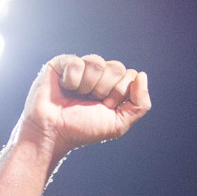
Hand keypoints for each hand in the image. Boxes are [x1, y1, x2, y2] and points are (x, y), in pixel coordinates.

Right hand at [19, 54, 150, 158]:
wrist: (53, 133)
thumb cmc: (83, 129)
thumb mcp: (118, 123)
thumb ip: (140, 104)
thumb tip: (142, 75)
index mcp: (113, 86)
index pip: (131, 75)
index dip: (120, 93)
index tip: (106, 107)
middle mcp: (99, 75)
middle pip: (117, 67)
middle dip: (105, 90)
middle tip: (90, 101)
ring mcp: (81, 67)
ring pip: (98, 63)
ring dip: (88, 86)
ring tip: (76, 96)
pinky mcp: (62, 63)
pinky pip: (77, 62)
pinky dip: (72, 81)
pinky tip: (64, 88)